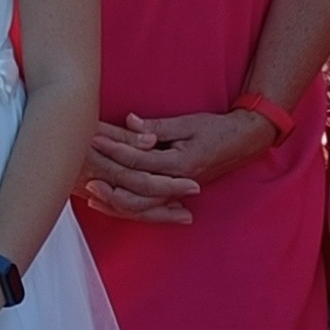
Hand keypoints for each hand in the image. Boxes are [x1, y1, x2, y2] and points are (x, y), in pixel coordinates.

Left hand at [77, 111, 266, 226]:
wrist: (245, 141)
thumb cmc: (218, 128)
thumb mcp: (188, 123)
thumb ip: (158, 127)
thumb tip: (129, 122)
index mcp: (180, 163)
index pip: (139, 160)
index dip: (114, 150)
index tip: (93, 139)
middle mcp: (178, 182)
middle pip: (137, 192)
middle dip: (109, 186)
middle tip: (85, 178)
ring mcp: (178, 190)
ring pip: (143, 206)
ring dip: (116, 203)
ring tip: (92, 196)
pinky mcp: (178, 192)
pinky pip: (151, 206)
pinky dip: (131, 207)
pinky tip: (112, 203)